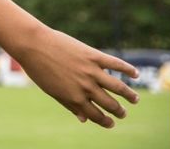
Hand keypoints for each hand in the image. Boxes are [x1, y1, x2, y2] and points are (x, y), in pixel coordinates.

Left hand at [14, 27, 140, 127]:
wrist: (33, 44)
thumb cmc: (39, 68)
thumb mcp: (52, 91)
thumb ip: (69, 105)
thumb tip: (84, 119)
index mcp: (75, 98)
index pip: (96, 115)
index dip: (105, 122)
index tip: (111, 124)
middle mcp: (86, 87)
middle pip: (109, 104)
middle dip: (118, 111)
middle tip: (123, 113)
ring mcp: (91, 71)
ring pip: (118, 87)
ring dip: (129, 95)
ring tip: (135, 99)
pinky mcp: (93, 56)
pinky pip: (115, 64)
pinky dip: (128, 69)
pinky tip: (135, 74)